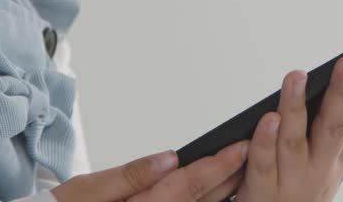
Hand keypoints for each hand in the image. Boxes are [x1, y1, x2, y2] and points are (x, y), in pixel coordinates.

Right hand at [51, 141, 249, 201]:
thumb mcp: (86, 191)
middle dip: (232, 177)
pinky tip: (220, 193)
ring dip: (224, 193)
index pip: (187, 187)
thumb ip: (129, 176)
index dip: (218, 167)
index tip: (241, 147)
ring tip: (246, 168)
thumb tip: (168, 159)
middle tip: (256, 151)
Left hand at [232, 58, 342, 201]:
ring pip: (293, 140)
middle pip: (335, 127)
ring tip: (297, 76)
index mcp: (340, 155)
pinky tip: (267, 119)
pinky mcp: (262, 188)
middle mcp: (320, 166)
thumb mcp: (339, 166)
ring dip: (295, 107)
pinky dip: (263, 142)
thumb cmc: (307, 190)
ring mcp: (291, 178)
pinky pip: (262, 163)